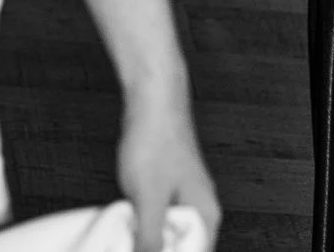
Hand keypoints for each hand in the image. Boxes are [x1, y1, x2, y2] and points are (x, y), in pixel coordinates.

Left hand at [117, 85, 220, 251]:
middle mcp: (201, 208)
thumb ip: (150, 237)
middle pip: (180, 245)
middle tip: (130, 237)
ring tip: (128, 225)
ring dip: (146, 233)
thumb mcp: (148, 198)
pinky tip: (127, 210)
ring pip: (167, 229)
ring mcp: (185, 194)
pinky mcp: (169, 183)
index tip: (141, 248)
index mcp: (206, 216)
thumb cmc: (154, 142)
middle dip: (155, 246)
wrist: (152, 97)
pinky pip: (158, 213)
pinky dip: (143, 216)